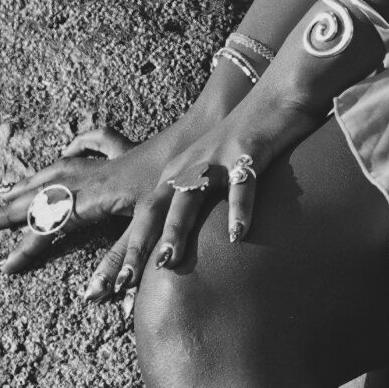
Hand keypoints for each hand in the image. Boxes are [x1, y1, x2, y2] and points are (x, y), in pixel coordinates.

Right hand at [0, 93, 230, 288]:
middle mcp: (97, 176)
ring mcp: (111, 161)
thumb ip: (122, 260)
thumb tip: (93, 294)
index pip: (52, 225)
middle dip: (14, 209)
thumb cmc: (182, 185)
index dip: (28, 247)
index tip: (4, 266)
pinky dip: (75, 146)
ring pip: (60, 169)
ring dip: (32, 180)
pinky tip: (66, 146)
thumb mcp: (151, 225)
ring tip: (4, 187)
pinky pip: (92, 146)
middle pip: (45, 193)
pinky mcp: (129, 152)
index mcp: (98, 197)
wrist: (205, 138)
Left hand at [115, 75, 333, 292]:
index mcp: (176, 174)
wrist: (275, 98)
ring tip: (166, 261)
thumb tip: (187, 250)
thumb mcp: (212, 174)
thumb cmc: (243, 144)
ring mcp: (216, 159)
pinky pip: (242, 186)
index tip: (113, 289)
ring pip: (189, 197)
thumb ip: (198, 207)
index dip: (128, 253)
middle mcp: (189, 167)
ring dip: (175, 229)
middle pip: (154, 209)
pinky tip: (238, 236)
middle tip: (124, 283)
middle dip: (137, 246)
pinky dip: (238, 211)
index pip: (144, 217)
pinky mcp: (247, 153)